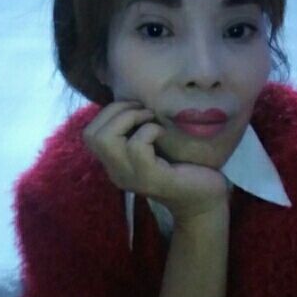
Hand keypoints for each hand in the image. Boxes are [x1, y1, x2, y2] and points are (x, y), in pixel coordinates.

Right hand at [82, 100, 230, 222]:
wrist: (207, 198)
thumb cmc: (183, 166)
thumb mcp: (152, 146)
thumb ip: (136, 130)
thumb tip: (131, 97)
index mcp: (114, 163)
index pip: (89, 134)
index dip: (108, 112)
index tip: (135, 108)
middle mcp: (117, 172)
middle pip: (91, 135)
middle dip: (115, 111)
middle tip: (142, 111)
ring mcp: (131, 177)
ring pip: (107, 140)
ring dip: (129, 118)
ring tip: (151, 119)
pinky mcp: (150, 178)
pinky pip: (136, 146)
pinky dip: (150, 130)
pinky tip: (164, 133)